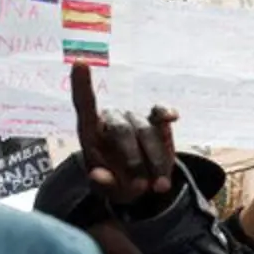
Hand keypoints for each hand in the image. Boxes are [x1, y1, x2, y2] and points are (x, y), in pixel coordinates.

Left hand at [71, 64, 178, 206]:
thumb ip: (101, 184)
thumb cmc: (116, 183)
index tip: (80, 64)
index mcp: (91, 132)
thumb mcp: (105, 189)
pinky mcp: (157, 123)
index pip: (84, 104)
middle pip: (121, 129)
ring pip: (146, 132)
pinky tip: (173, 117)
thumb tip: (97, 175)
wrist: (143, 186)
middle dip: (133, 159)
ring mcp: (135, 119)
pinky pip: (160, 114)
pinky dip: (166, 113)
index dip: (82, 85)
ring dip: (155, 162)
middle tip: (140, 187)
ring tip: (158, 187)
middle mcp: (113, 120)